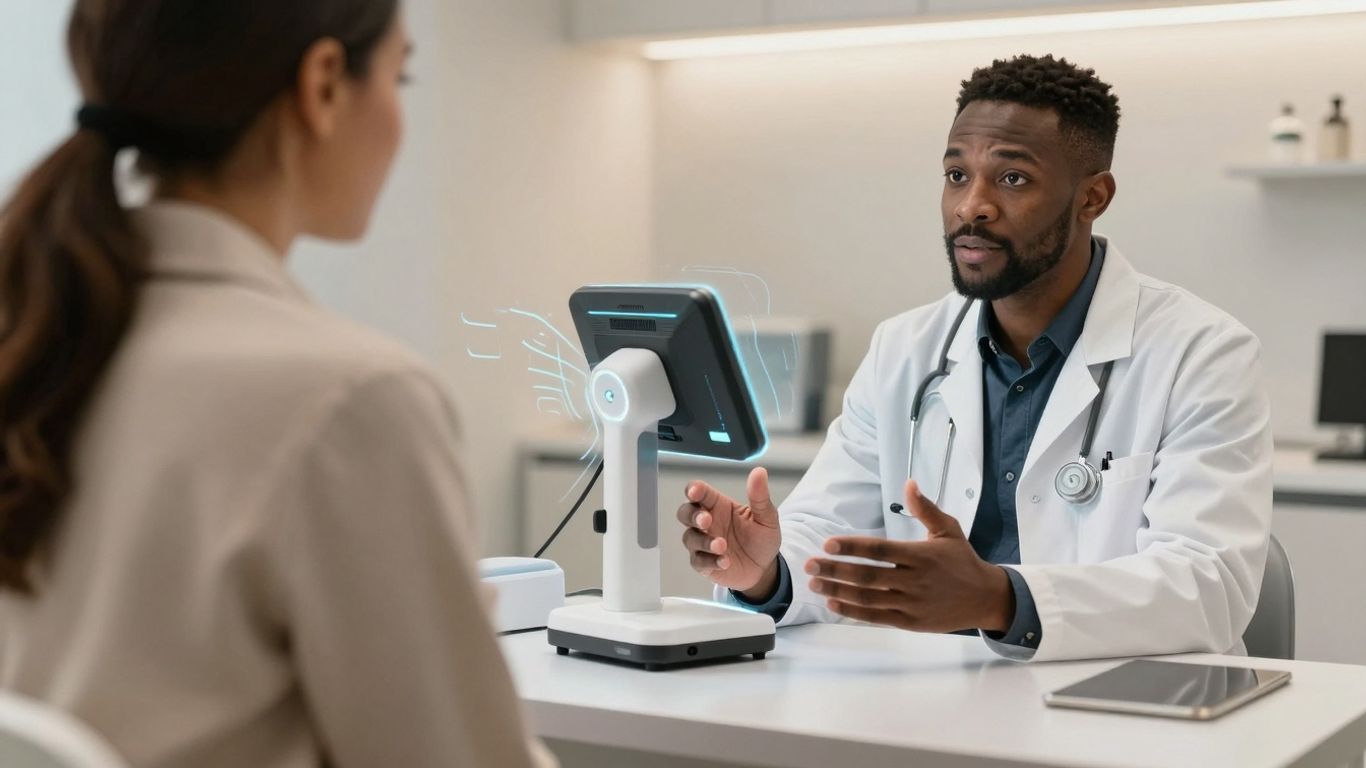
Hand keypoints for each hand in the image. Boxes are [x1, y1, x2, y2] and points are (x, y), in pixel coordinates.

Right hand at [676, 467, 781, 595]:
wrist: (765, 568)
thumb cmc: (761, 539)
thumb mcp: (766, 517)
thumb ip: (760, 496)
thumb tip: (759, 472)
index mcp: (719, 506)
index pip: (699, 492)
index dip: (693, 490)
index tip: (695, 492)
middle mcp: (708, 523)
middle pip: (685, 513)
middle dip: (692, 515)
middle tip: (706, 521)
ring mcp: (703, 543)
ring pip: (690, 537)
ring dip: (704, 541)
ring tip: (722, 546)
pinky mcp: (704, 563)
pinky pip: (698, 561)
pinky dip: (710, 561)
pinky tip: (724, 561)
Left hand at [805, 479, 1013, 632]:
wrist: (986, 598)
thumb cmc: (963, 561)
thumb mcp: (949, 530)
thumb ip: (925, 508)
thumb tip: (909, 483)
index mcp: (921, 555)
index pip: (880, 550)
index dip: (852, 547)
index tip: (828, 543)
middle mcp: (915, 581)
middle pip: (868, 576)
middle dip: (835, 570)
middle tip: (809, 565)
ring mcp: (912, 603)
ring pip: (868, 599)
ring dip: (838, 592)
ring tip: (815, 585)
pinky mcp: (911, 622)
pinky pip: (877, 617)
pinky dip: (853, 612)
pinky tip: (833, 605)